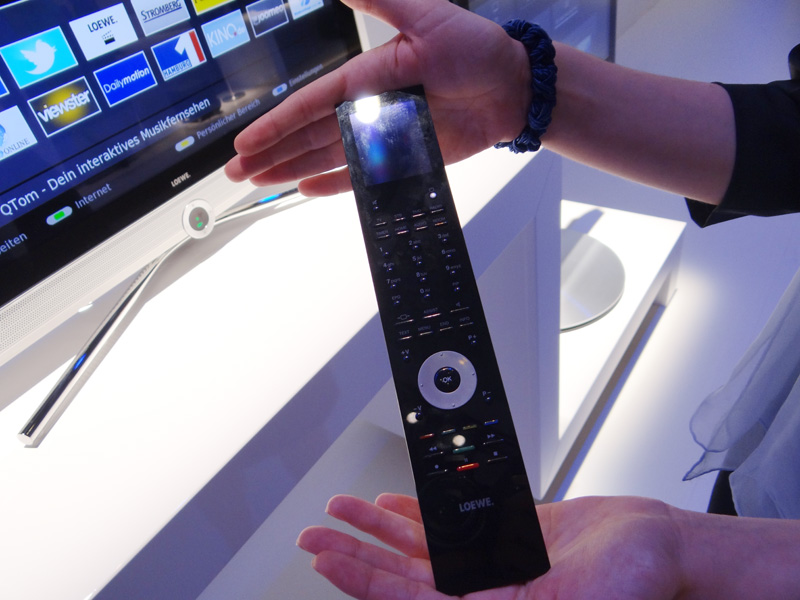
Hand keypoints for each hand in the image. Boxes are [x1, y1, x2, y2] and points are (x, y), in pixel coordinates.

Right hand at [224, 0, 530, 196]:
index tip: (245, 144)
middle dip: (271, 154)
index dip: (275, 125)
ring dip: (292, 169)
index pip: (309, 105)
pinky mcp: (404, 159)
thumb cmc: (474, 48)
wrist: (511, 87)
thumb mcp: (423, 14)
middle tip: (237, 173)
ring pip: (328, 158)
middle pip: (308, 137)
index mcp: (364, 76)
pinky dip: (335, 184)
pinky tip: (306, 188)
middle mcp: (366, 109)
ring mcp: (384, 137)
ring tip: (260, 183)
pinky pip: (363, 177)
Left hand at [296, 493, 686, 599]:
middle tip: (315, 533)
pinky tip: (394, 507)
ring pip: (421, 548)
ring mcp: (493, 565)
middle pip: (403, 574)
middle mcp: (485, 594)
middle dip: (356, 552)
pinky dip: (420, 516)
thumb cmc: (632, 581)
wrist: (660, 545)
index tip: (326, 560)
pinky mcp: (507, 539)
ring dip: (380, 529)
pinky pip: (452, 527)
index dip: (363, 580)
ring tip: (344, 511)